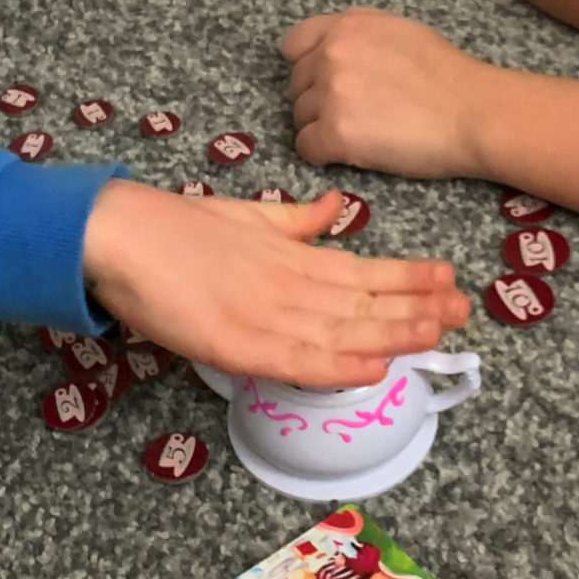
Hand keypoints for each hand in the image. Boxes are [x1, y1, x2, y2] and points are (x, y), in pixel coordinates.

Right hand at [81, 179, 468, 389]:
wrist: (116, 235)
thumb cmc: (175, 225)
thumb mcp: (246, 214)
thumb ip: (294, 220)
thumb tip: (336, 209)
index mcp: (289, 254)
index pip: (362, 270)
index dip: (408, 278)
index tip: (448, 279)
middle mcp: (285, 284)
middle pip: (362, 302)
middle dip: (415, 308)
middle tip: (462, 312)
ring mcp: (262, 314)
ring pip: (340, 331)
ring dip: (390, 335)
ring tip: (435, 334)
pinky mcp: (233, 344)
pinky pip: (294, 360)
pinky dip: (334, 367)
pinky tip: (371, 369)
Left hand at [281, 7, 491, 179]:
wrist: (474, 112)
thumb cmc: (450, 76)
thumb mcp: (402, 31)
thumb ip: (362, 34)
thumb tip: (339, 48)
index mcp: (348, 25)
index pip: (294, 44)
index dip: (305, 66)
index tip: (322, 82)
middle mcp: (332, 53)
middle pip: (297, 84)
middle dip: (317, 100)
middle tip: (352, 115)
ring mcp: (331, 92)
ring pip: (299, 117)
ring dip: (321, 128)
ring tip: (358, 135)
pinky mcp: (335, 132)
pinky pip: (306, 147)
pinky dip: (322, 155)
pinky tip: (349, 154)